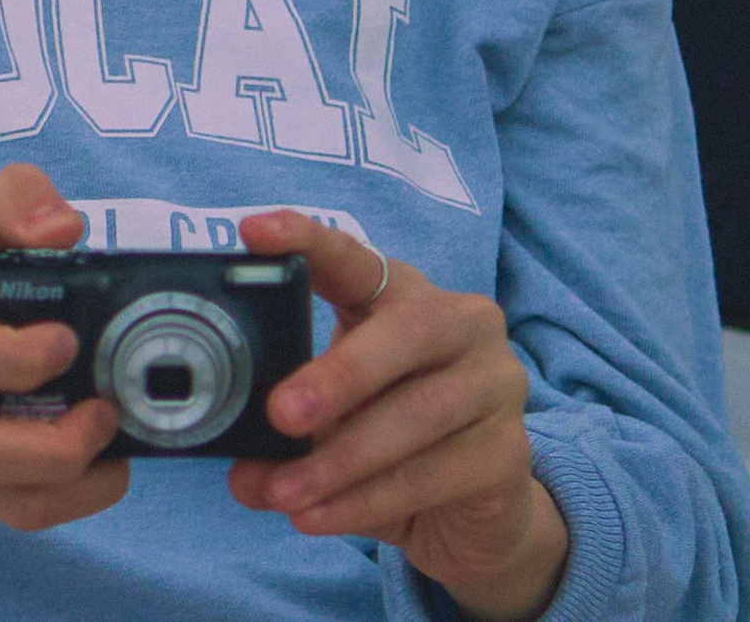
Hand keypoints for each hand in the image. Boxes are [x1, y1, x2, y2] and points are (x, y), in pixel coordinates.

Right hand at [0, 164, 127, 530]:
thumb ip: (15, 199)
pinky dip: (58, 501)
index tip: (67, 340)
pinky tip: (87, 466)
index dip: (14, 356)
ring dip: (70, 490)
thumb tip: (63, 228)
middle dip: (52, 446)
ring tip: (113, 455)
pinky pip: (0, 514)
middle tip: (105, 415)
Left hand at [228, 213, 567, 621]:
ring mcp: (495, 385)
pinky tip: (318, 517)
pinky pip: (432, 474)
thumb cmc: (389, 444)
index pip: (356, 258)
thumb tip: (240, 472)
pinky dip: (366, 500)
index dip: (307, 241)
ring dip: (340, 461)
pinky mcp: (509, 453)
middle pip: (404, 333)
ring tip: (283, 494)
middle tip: (280, 414)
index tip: (253, 233)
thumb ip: (284, 442)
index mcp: (403, 296)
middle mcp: (461, 325)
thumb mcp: (330, 429)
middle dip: (338, 376)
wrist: (473, 516)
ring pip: (417, 415)